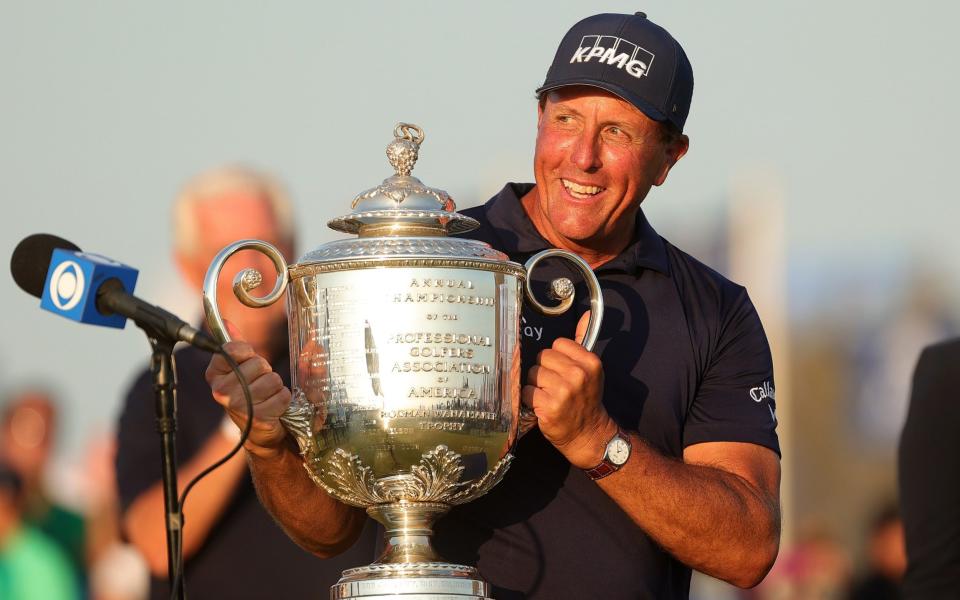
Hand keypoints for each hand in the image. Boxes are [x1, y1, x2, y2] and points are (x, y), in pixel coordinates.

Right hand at [205, 322, 290, 458]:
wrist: (258, 429)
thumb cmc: (249, 392)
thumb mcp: (239, 366)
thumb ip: (234, 344)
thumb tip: (225, 322)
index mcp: (214, 374)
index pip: (234, 348)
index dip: (248, 353)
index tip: (247, 362)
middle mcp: (221, 390)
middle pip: (258, 364)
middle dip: (265, 372)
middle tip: (258, 385)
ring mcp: (238, 405)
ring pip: (272, 379)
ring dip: (275, 387)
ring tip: (266, 396)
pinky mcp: (257, 418)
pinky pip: (282, 395)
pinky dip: (283, 400)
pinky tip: (273, 408)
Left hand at [522, 311, 614, 467]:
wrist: (588, 433)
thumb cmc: (586, 399)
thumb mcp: (590, 369)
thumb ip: (582, 341)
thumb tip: (586, 314)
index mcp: (589, 362)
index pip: (557, 345)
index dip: (556, 358)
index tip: (563, 371)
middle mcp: (577, 375)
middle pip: (542, 358)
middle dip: (544, 371)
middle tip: (555, 386)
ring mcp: (563, 391)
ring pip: (533, 374)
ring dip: (537, 386)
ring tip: (550, 396)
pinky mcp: (548, 407)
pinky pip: (527, 392)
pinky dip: (531, 399)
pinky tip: (543, 406)